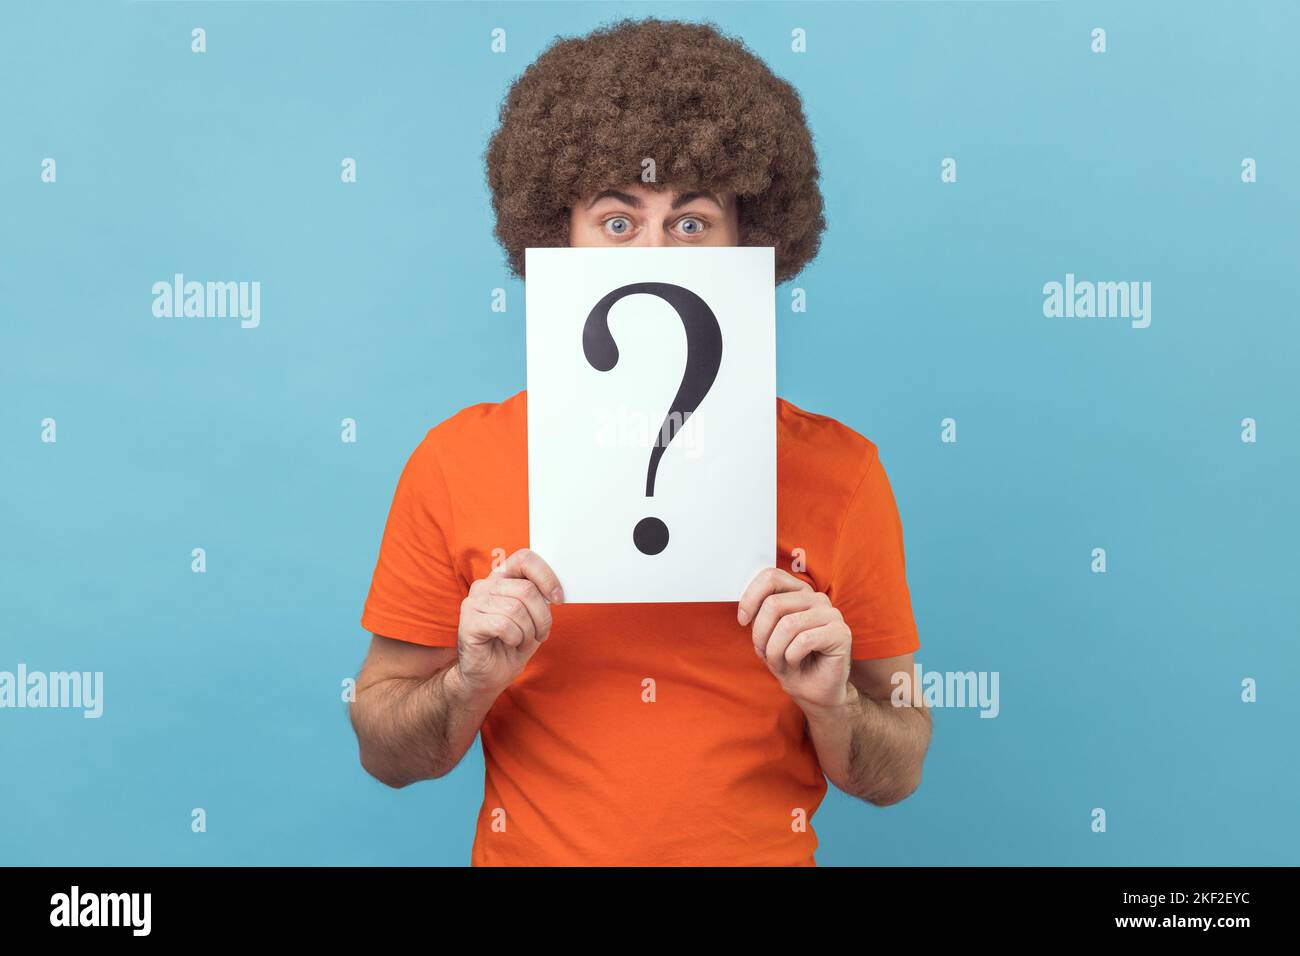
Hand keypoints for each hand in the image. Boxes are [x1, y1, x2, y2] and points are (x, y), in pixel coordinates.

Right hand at [456, 548, 562, 694]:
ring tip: (521, 641)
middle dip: (542, 617)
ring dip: (527, 632)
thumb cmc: (513, 644)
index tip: (559, 598)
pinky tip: (509, 643)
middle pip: (527, 590)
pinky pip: (503, 624)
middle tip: (540, 633)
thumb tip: (557, 588)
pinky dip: (514, 638)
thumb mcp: (534, 617)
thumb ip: (541, 597)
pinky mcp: (468, 621)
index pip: (525, 559)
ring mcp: (473, 602)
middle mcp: (485, 585)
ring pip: (516, 609)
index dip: (546, 577)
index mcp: (502, 578)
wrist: (490, 675)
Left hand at [738, 568, 852, 711]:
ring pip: (787, 625)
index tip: (742, 621)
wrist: (812, 691)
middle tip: (765, 653)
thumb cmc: (789, 661)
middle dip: (761, 634)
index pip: (771, 577)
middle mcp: (816, 598)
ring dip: (775, 650)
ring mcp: (832, 614)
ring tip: (781, 661)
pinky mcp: (841, 633)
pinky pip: (804, 640)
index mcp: (799, 592)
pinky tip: (796, 662)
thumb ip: (759, 613)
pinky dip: (791, 657)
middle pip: (774, 604)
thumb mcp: (767, 634)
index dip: (750, 598)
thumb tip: (745, 605)